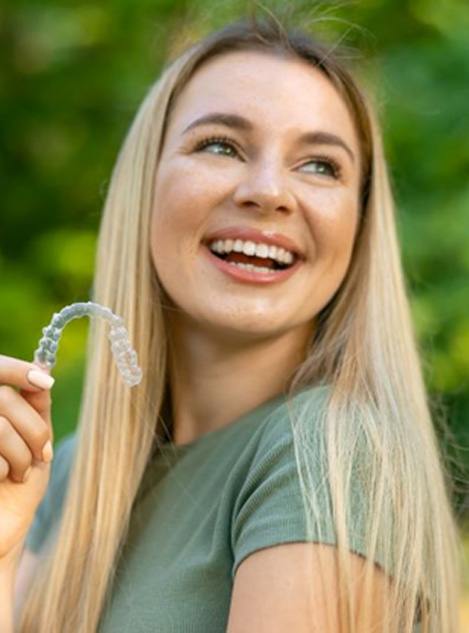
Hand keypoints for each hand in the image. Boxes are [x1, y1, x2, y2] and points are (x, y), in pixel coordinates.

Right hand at [0, 354, 54, 564]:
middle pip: (4, 399)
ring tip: (20, 472)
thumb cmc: (17, 485)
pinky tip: (2, 481)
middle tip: (42, 453)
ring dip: (22, 452)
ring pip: (0, 426)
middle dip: (33, 428)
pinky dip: (6, 468)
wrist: (2, 529)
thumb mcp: (33, 441)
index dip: (17, 370)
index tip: (45, 380)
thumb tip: (43, 372)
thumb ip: (35, 408)